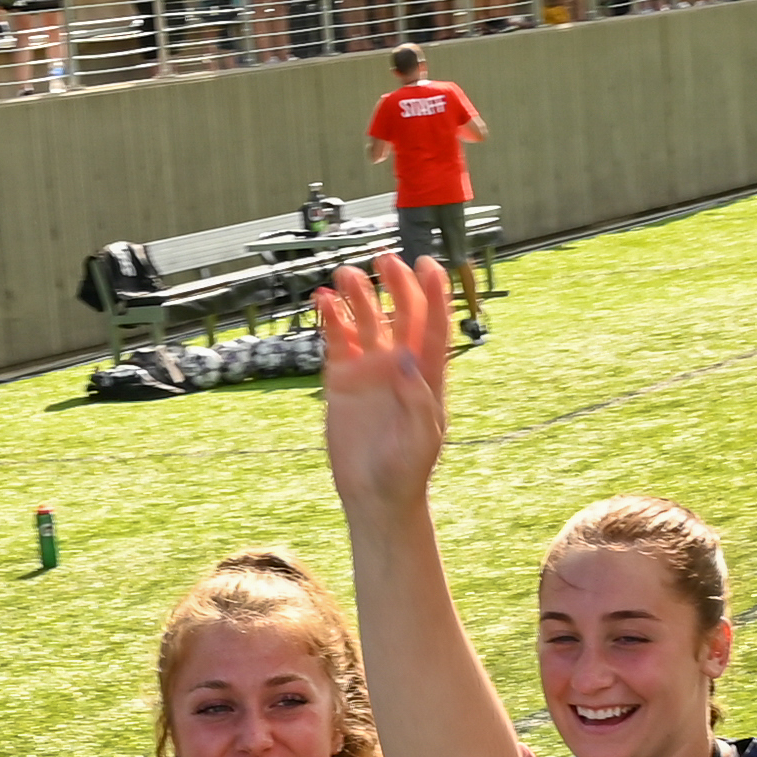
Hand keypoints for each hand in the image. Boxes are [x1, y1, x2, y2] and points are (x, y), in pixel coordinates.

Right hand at [309, 258, 455, 515]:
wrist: (375, 496)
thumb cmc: (407, 472)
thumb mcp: (422, 440)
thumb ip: (418, 399)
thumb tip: (408, 359)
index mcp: (427, 375)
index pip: (433, 325)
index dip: (433, 294)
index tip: (428, 265)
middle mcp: (400, 365)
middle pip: (400, 313)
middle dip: (396, 284)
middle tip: (385, 261)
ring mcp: (370, 370)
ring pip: (366, 321)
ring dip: (359, 296)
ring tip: (346, 276)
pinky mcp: (342, 380)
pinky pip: (337, 341)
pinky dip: (331, 319)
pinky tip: (323, 301)